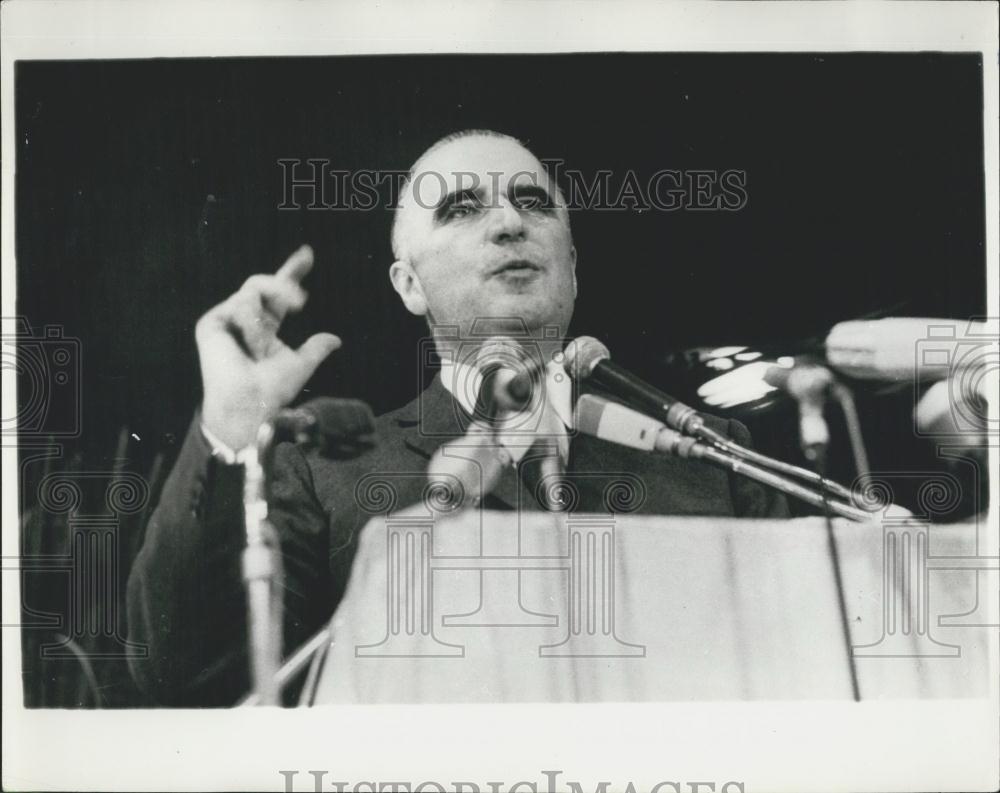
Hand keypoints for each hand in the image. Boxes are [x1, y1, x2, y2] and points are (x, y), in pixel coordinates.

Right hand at [196, 245, 340, 449]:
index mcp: (265, 327)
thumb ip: (316, 349)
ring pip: (254, 291)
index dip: (291, 272)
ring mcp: (227, 319)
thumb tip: (336, 339)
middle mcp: (245, 320)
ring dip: (265, 321)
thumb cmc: (272, 390)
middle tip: (301, 300)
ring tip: (261, 348)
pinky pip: (240, 303)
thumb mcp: (301, 365)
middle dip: (285, 284)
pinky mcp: (212, 323)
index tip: (307, 254)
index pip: (278, 295)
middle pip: (263, 283)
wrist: (250, 404)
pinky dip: (251, 324)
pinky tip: (249, 345)